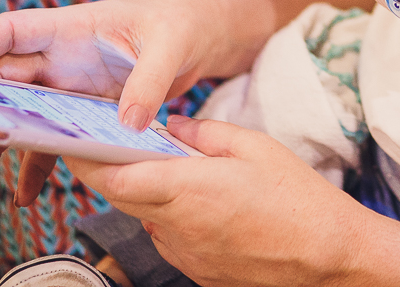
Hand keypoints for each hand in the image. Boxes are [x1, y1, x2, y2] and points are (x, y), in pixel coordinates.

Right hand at [0, 0, 222, 203]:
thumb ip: (151, 81)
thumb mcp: (172, 45)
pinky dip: (40, 163)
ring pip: (22, 114)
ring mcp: (72, 85)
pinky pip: (54, 138)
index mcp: (75, 27)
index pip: (13, 30)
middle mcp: (64, 56)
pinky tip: (28, 192)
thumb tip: (128, 123)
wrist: (201, 36)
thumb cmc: (182, 24)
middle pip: (5, 79)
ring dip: (0, 141)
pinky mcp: (87, 111)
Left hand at [66, 116, 373, 286]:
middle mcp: (175, 227)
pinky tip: (208, 204)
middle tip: (120, 142)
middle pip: (122, 197)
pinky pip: (170, 238)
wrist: (328, 257)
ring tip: (184, 173)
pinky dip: (174, 217)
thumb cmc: (298, 201)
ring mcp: (183, 254)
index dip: (83, 159)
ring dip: (151, 194)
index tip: (71, 138)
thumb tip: (174, 127)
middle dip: (115, 169)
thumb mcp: (255, 147)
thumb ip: (205, 134)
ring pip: (148, 218)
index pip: (111, 178)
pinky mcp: (196, 271)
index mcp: (186, 189)